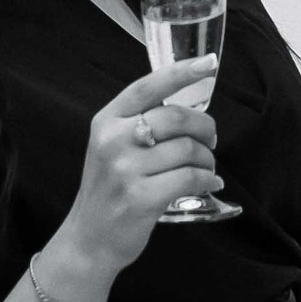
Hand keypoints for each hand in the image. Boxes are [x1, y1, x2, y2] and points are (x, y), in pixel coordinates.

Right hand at [49, 59, 223, 280]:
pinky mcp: (141, 198)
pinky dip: (208, 180)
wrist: (89, 238)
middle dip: (205, 128)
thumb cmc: (109, 189)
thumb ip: (141, 123)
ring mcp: (125, 170)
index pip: (148, 87)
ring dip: (208, 160)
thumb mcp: (112, 147)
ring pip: (188, 150)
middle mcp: (113, 140)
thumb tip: (191, 109)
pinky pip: (190, 178)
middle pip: (177, 117)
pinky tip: (209, 183)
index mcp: (107, 121)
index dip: (181, 72)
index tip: (209, 63)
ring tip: (206, 168)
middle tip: (211, 141)